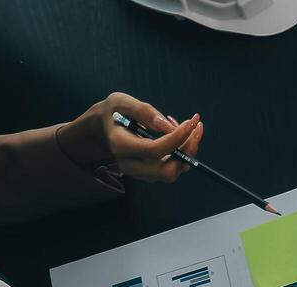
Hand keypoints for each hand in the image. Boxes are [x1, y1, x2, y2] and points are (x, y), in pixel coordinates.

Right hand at [59, 92, 203, 182]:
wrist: (101, 130)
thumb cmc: (112, 113)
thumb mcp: (120, 101)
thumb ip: (143, 110)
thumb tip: (167, 125)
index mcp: (121, 146)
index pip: (155, 150)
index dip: (177, 138)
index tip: (190, 122)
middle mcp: (130, 165)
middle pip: (167, 172)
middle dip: (187, 151)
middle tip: (195, 126)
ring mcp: (141, 173)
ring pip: (173, 172)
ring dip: (187, 150)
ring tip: (187, 125)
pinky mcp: (150, 173)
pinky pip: (172, 167)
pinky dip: (182, 152)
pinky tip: (178, 132)